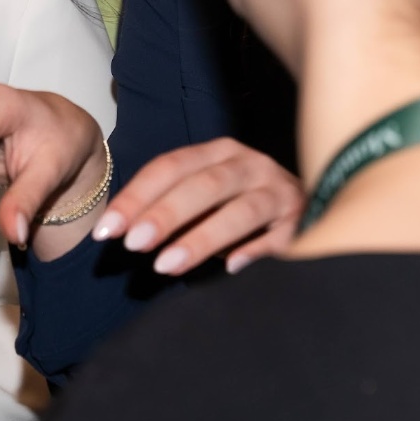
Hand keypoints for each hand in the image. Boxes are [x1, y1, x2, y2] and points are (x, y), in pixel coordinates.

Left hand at [93, 137, 302, 275]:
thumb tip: (118, 231)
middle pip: (204, 184)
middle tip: (133, 244)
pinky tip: (229, 269)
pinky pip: (279, 237)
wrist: (312, 202)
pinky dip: (254, 251)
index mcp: (217, 152)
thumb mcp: (203, 196)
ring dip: (201, 238)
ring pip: (241, 211)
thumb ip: (168, 206)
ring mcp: (280, 190)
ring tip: (166, 265)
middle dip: (165, 214)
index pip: (170, 167)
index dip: (136, 197)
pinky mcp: (303, 220)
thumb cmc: (238, 204)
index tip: (107, 229)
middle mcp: (250, 164)